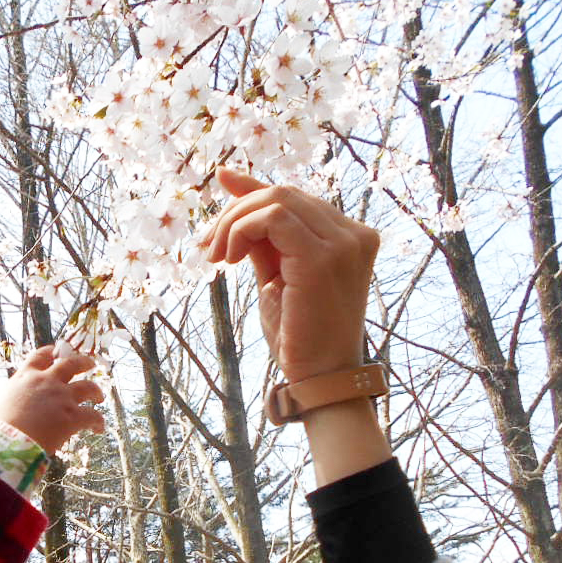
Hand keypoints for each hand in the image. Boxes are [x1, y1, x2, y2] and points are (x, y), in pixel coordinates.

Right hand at [0, 344, 104, 452]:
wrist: (6, 443)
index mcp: (26, 377)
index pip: (40, 356)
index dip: (50, 352)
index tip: (56, 351)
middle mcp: (47, 382)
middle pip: (71, 364)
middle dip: (83, 362)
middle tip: (90, 364)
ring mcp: (62, 398)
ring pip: (88, 387)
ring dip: (96, 391)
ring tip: (99, 396)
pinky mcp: (72, 417)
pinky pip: (93, 416)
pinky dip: (98, 421)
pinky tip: (99, 429)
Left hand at [205, 168, 378, 381]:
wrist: (320, 379)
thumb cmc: (300, 336)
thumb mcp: (276, 274)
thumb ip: (260, 235)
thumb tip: (230, 183)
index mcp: (349, 237)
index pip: (295, 198)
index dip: (253, 190)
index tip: (219, 188)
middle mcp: (354, 234)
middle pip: (283, 193)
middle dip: (236, 212)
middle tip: (208, 247)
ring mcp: (343, 243)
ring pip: (276, 199)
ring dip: (233, 222)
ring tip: (216, 256)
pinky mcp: (321, 257)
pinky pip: (271, 218)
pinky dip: (240, 230)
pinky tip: (228, 259)